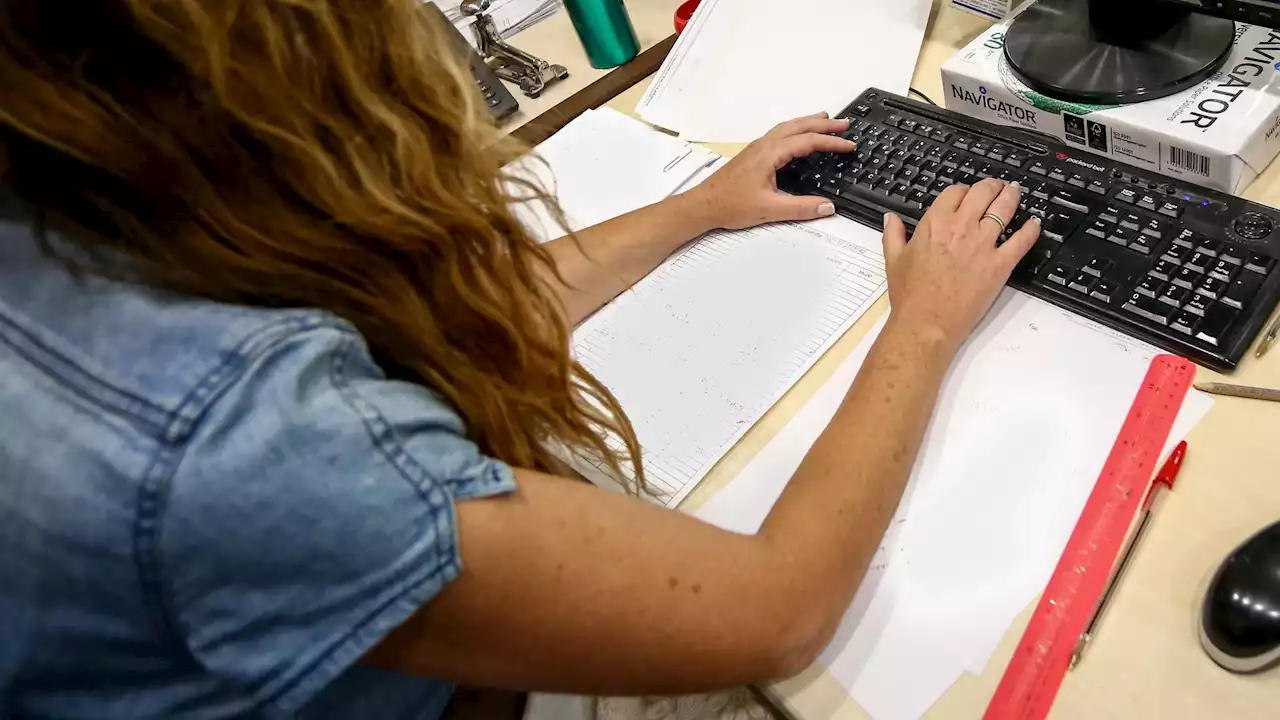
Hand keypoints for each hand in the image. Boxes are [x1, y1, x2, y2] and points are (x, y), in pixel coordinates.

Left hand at [682, 113, 855, 229]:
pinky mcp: (752, 155)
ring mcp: (757, 148)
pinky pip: (779, 134)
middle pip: (798, 126)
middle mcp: (764, 145)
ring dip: (808, 123)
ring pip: (787, 127)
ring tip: (825, 121)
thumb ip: (801, 208)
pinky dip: (795, 131)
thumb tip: (827, 207)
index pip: (807, 141)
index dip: (831, 142)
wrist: (703, 205)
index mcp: (770, 153)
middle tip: (844, 124)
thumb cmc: (731, 205)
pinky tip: (798, 139)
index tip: (849, 145)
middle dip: (823, 124)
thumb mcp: (770, 209)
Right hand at [882, 179, 1040, 349]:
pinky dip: (1031, 230)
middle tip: (996, 187)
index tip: (966, 194)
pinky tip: (1034, 223)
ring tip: (1014, 192)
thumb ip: (893, 235)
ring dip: (1011, 197)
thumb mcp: (894, 260)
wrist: (926, 322)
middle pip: (983, 193)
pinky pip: (1022, 241)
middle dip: (991, 186)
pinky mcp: (1000, 264)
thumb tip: (890, 218)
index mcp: (935, 224)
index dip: (962, 190)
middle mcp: (961, 228)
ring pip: (1004, 209)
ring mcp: (983, 245)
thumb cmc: (909, 295)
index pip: (954, 193)